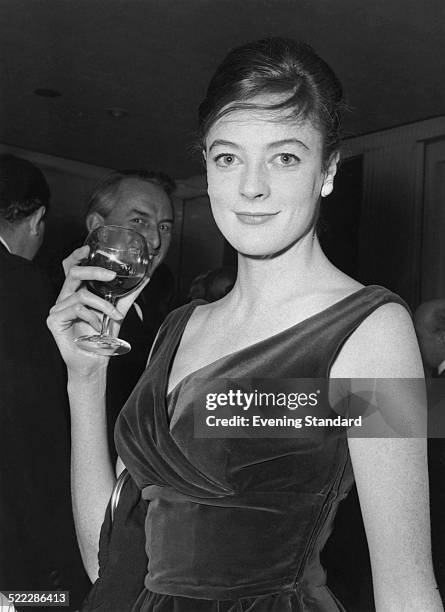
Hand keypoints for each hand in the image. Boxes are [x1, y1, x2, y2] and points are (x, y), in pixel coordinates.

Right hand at [47, 246, 149, 375]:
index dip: (77, 255)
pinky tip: (98, 327)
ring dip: (103, 305)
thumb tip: (145, 276)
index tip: (90, 248)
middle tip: (111, 275)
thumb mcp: (118, 310)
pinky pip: (76, 310)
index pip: (72, 267)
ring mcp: (57, 308)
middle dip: (93, 270)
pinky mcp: (54, 320)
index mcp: (76, 292)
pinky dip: (93, 317)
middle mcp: (65, 297)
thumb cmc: (103, 337)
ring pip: (81, 295)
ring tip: (114, 316)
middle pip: (72, 272)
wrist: (95, 362)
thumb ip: (129, 294)